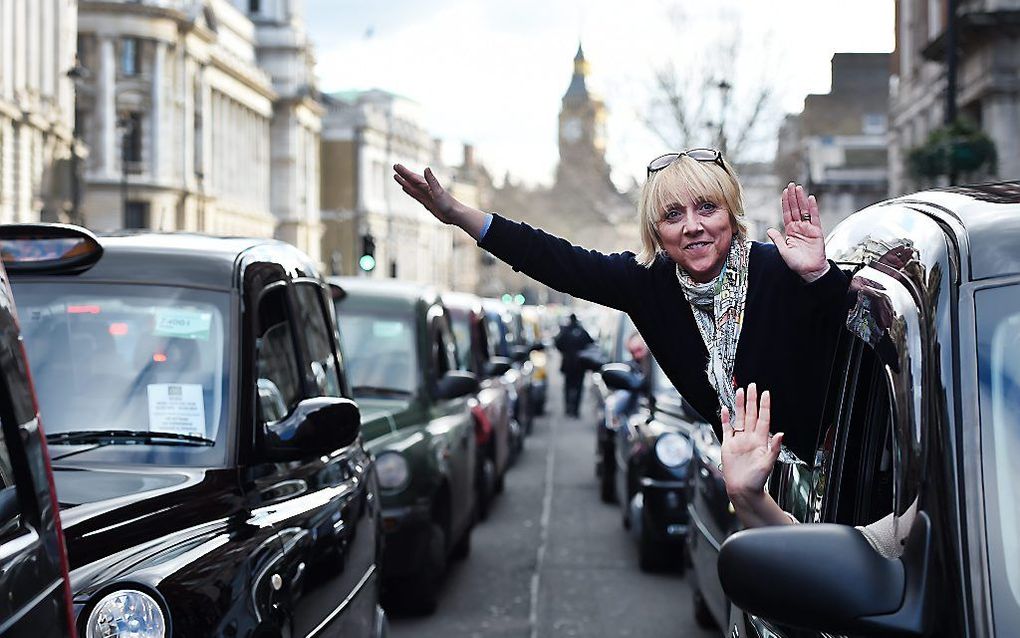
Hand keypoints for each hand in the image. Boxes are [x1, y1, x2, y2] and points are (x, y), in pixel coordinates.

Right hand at [393, 164, 487, 238]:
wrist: (455, 215)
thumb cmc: (448, 204)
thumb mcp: (438, 191)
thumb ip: (432, 180)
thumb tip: (426, 168)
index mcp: (427, 185)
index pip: (413, 177)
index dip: (404, 172)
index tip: (396, 166)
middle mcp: (426, 189)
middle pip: (411, 180)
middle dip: (403, 173)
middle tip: (395, 166)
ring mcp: (426, 195)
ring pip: (412, 187)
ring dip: (404, 181)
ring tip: (396, 176)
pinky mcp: (426, 202)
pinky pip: (415, 195)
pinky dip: (409, 190)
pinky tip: (405, 188)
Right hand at [720, 384, 783, 499]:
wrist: (743, 489)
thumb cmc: (757, 480)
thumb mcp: (768, 464)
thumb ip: (774, 448)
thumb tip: (780, 435)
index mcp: (760, 441)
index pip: (763, 419)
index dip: (764, 406)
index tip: (765, 394)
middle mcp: (750, 438)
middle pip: (751, 414)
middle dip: (751, 400)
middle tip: (752, 386)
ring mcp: (739, 440)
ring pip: (739, 418)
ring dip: (739, 405)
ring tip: (739, 392)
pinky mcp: (728, 444)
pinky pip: (727, 428)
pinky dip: (725, 419)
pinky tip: (725, 410)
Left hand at [767, 183, 827, 281]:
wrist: (810, 271)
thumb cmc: (797, 263)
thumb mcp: (783, 251)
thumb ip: (777, 239)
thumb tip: (769, 230)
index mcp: (790, 231)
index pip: (787, 213)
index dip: (786, 203)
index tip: (784, 192)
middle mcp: (799, 228)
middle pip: (796, 209)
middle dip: (793, 197)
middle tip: (791, 185)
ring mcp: (808, 228)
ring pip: (804, 210)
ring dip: (801, 199)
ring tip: (799, 188)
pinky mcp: (817, 231)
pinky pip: (815, 217)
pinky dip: (813, 208)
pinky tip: (810, 198)